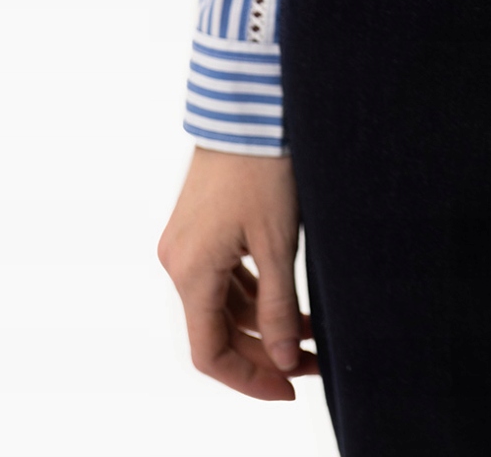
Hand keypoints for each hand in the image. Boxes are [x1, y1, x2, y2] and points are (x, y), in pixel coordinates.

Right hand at [157, 145, 317, 400]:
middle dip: (264, 351)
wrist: (247, 103)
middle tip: (312, 361)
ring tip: (310, 331)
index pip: (211, 353)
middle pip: (217, 330)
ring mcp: (186, 242)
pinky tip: (287, 298)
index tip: (290, 387)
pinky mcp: (199, 224)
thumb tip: (286, 358)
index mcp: (189, 272)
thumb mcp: (278, 242)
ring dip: (262, 322)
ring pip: (222, 303)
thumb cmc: (262, 166)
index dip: (249, 379)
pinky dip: (253, 293)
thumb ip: (278, 305)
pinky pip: (224, 275)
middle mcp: (178, 261)